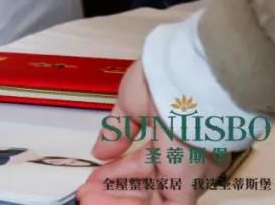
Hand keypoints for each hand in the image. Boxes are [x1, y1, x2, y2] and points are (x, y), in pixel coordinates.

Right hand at [77, 61, 227, 204]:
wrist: (186, 81)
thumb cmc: (164, 82)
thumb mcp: (131, 104)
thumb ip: (117, 131)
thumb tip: (101, 151)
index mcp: (176, 137)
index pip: (147, 165)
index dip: (119, 172)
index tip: (96, 175)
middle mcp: (185, 160)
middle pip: (148, 186)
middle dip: (115, 189)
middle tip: (88, 190)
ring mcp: (186, 175)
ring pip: (151, 198)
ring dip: (117, 200)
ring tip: (88, 198)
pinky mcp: (184, 189)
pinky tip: (100, 202)